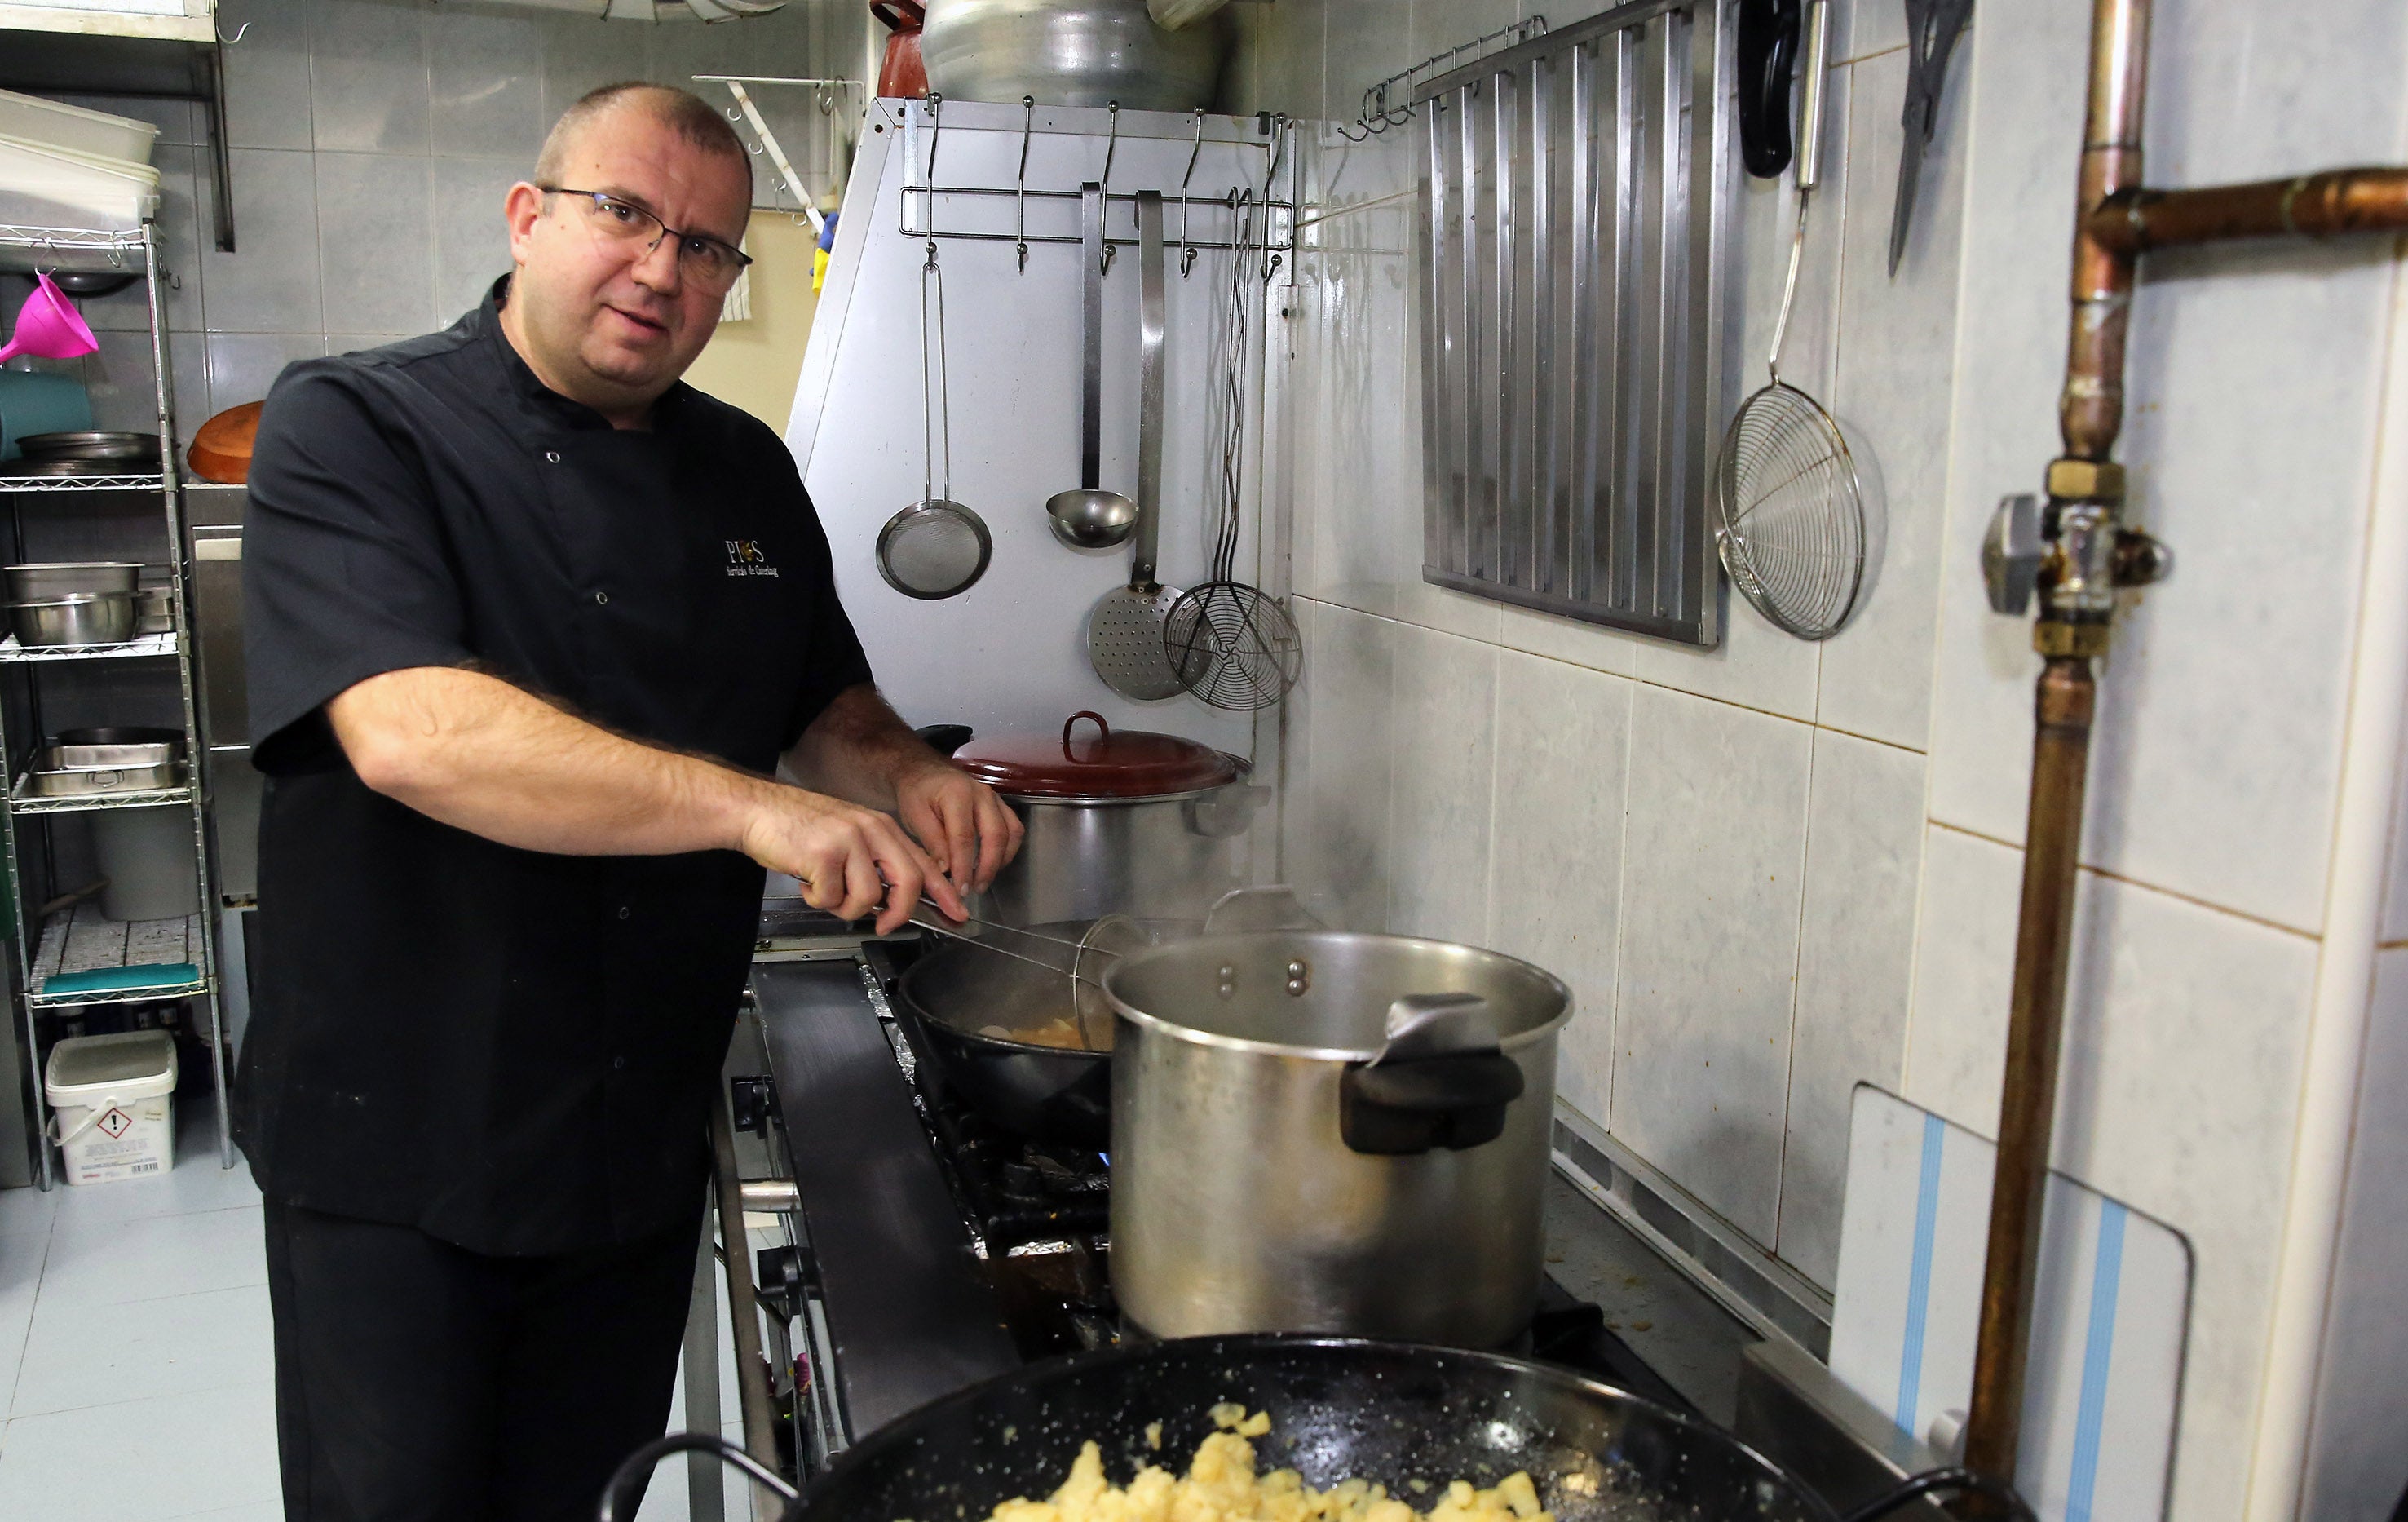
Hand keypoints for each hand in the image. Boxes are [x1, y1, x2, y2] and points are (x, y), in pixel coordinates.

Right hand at [737, 783, 965, 933]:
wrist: (757, 810)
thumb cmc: (799, 828)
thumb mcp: (848, 835)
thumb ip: (874, 861)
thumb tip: (892, 902)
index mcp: (881, 826)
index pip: (923, 862)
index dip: (944, 892)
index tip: (958, 914)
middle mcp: (870, 830)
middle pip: (908, 882)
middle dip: (899, 913)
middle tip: (885, 926)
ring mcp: (848, 841)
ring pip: (868, 898)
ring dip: (845, 907)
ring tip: (825, 891)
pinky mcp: (823, 856)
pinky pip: (832, 898)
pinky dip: (818, 900)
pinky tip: (806, 883)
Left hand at [893, 758, 1024, 895]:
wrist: (924, 773)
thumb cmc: (918, 794)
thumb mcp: (915, 816)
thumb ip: (932, 842)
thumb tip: (946, 871)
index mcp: (957, 794)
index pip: (964, 837)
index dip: (963, 867)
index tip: (960, 888)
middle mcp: (981, 794)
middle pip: (995, 836)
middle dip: (987, 868)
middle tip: (974, 889)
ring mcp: (994, 799)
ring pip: (1010, 833)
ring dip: (1000, 861)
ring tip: (983, 881)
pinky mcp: (1000, 805)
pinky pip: (1014, 829)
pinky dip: (1007, 850)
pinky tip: (993, 864)